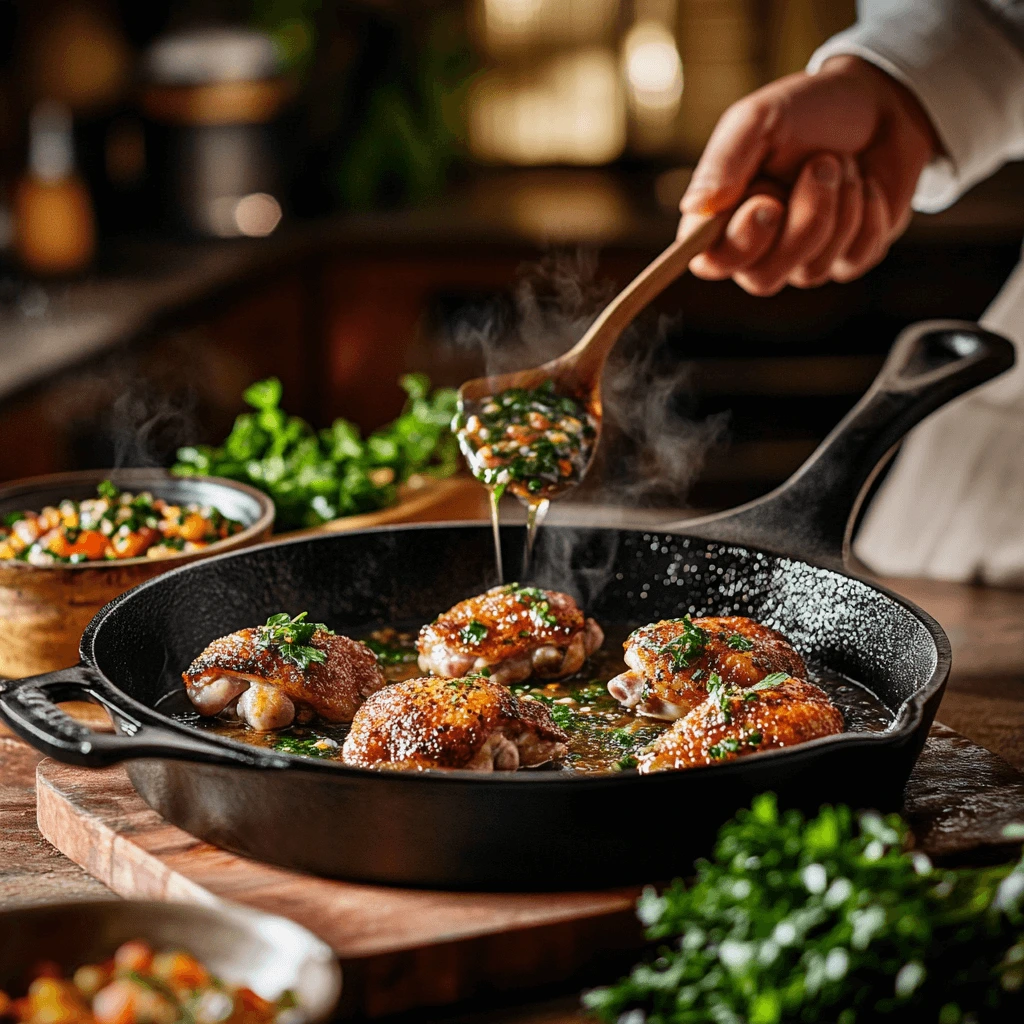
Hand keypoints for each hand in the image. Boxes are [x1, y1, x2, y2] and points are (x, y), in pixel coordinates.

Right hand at [679, 55, 939, 294]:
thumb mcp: (761, 118)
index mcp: (724, 217)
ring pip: (811, 271)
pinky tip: (867, 181)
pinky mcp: (847, 259)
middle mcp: (759, 247)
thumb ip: (724, 160)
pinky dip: (869, 211)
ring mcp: (803, 258)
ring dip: (839, 206)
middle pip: (762, 280)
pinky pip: (854, 259)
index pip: (710, 262)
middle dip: (803, 222)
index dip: (739, 243)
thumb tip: (692, 207)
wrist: (882, 101)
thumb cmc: (809, 108)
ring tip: (842, 162)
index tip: (767, 202)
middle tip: (823, 164)